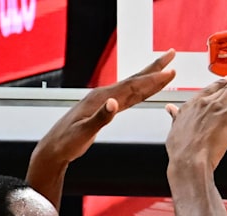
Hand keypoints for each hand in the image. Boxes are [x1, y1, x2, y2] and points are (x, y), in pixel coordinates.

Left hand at [36, 50, 176, 164]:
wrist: (55, 148)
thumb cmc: (67, 142)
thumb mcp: (83, 132)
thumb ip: (100, 118)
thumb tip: (115, 104)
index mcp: (101, 99)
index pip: (132, 87)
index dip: (152, 80)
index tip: (169, 72)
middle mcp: (104, 95)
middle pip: (135, 79)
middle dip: (154, 68)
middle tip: (171, 55)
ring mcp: (104, 101)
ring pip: (133, 87)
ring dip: (150, 78)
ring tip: (165, 70)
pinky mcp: (104, 108)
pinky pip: (128, 97)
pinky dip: (140, 92)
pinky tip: (146, 90)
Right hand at [164, 58, 226, 170]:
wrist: (188, 161)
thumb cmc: (181, 151)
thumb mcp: (174, 129)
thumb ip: (174, 117)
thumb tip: (170, 110)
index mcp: (192, 105)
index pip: (209, 90)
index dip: (219, 84)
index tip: (226, 80)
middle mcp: (206, 102)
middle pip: (225, 83)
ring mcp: (219, 107)